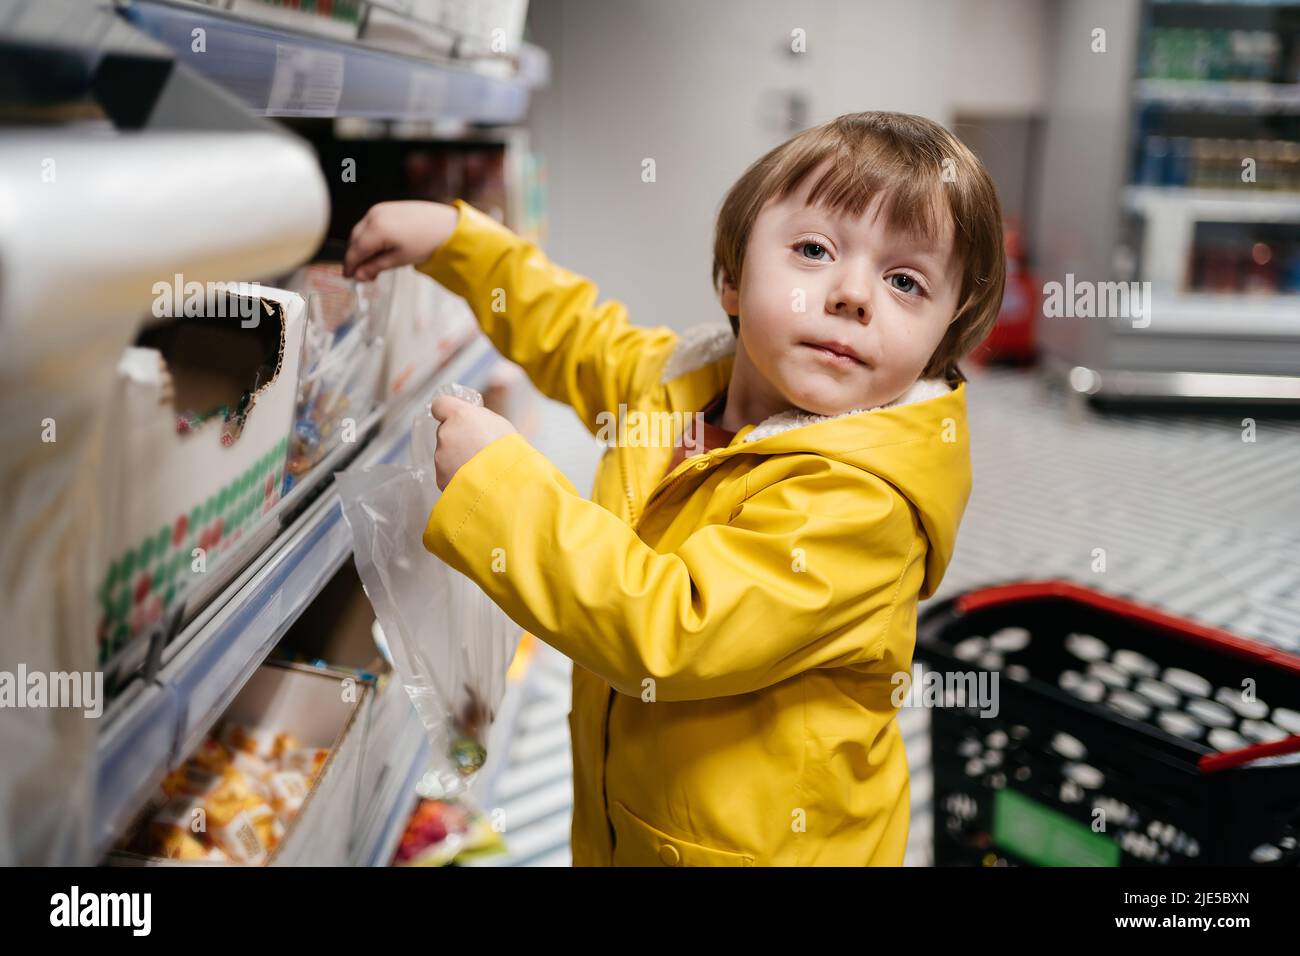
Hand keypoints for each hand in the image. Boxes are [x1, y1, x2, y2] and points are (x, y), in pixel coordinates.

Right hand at [343, 201, 459, 280]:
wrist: (446, 225)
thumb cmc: (426, 242)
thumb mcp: (399, 260)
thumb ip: (375, 267)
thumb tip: (358, 276)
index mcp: (377, 230)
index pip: (355, 251)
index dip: (350, 266)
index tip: (348, 277)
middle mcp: (374, 216)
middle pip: (355, 240)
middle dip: (356, 258)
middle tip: (365, 275)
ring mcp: (378, 209)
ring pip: (361, 232)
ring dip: (362, 247)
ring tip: (375, 264)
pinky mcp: (385, 207)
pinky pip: (369, 224)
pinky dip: (369, 237)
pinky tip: (379, 249)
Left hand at [428, 395, 517, 490]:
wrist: (506, 484)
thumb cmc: (508, 452)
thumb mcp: (499, 425)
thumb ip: (478, 420)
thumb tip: (471, 422)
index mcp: (460, 416)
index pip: (440, 405)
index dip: (448, 412)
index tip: (455, 419)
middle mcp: (445, 434)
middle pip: (445, 432)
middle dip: (457, 440)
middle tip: (478, 450)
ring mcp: (440, 457)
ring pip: (446, 455)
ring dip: (458, 460)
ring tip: (480, 469)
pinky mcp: (440, 478)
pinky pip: (447, 473)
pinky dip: (457, 476)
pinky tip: (474, 480)